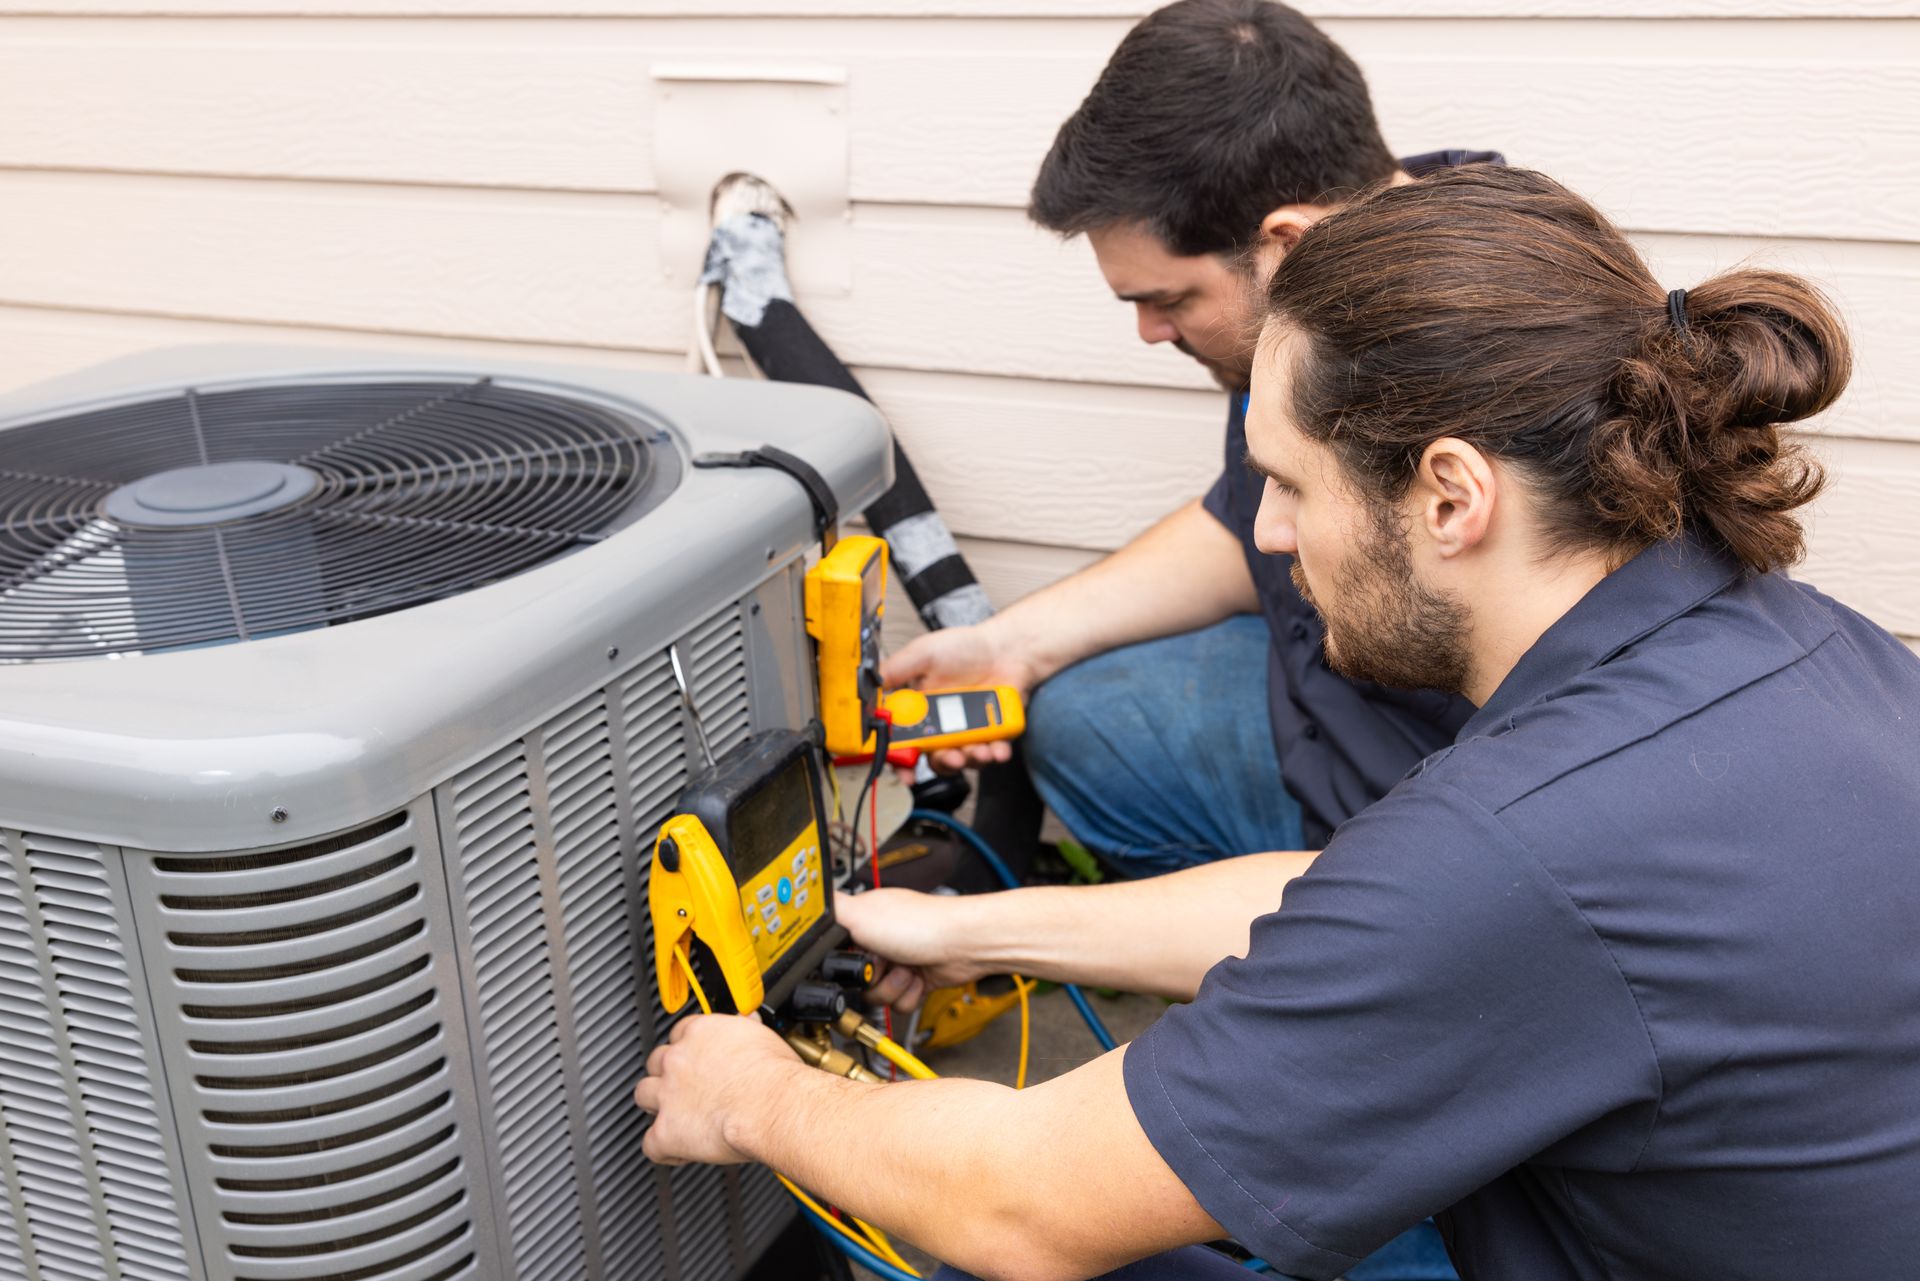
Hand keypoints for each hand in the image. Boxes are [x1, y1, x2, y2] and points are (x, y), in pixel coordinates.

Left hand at [634, 1014, 797, 1164]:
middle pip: (657, 1061)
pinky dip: (665, 1150)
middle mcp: (678, 1060)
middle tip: (687, 1087)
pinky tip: (682, 1152)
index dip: (689, 1048)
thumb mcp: (763, 1037)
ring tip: (676, 1116)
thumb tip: (749, 1022)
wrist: (772, 1104)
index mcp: (700, 1033)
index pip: (680, 1033)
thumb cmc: (774, 1075)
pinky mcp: (666, 1130)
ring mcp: (668, 1094)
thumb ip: (746, 1029)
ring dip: (656, 1105)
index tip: (698, 1058)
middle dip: (668, 1075)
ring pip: (643, 1094)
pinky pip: (651, 1144)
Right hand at [837, 888, 989, 1010]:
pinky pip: (898, 1002)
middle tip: (883, 964)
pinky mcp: (914, 980)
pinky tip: (917, 979)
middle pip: (854, 980)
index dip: (840, 962)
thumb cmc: (921, 923)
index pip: (834, 951)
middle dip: (871, 979)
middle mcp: (879, 940)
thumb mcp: (860, 913)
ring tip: (905, 970)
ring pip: (876, 995)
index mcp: (862, 920)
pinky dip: (908, 995)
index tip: (852, 962)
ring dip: (892, 988)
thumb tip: (803, 904)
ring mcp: (898, 961)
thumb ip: (828, 911)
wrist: (963, 945)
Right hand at [882, 625, 1033, 773]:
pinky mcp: (993, 734)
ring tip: (979, 750)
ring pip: (964, 759)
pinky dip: (995, 754)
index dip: (901, 760)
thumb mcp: (922, 652)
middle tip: (952, 757)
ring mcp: (968, 732)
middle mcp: (942, 725)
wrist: (1006, 648)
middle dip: (943, 763)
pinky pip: (992, 753)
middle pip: (935, 758)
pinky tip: (997, 747)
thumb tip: (871, 691)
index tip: (905, 770)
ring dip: (970, 760)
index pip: (904, 742)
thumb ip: (895, 670)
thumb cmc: (966, 647)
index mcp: (921, 709)